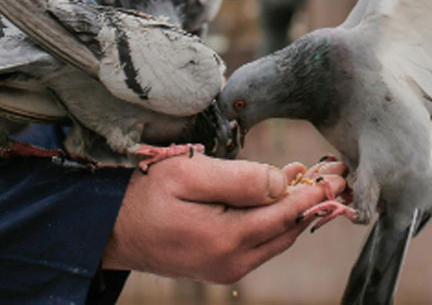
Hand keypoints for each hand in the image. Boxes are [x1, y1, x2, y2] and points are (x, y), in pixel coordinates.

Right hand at [102, 153, 346, 283]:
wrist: (108, 228)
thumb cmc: (142, 192)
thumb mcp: (186, 174)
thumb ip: (237, 179)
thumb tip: (282, 183)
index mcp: (227, 239)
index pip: (284, 216)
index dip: (311, 194)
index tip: (335, 176)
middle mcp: (232, 262)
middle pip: (285, 232)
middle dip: (309, 204)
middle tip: (332, 176)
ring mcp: (224, 268)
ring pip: (273, 240)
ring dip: (292, 212)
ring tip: (308, 181)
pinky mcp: (216, 266)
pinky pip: (256, 243)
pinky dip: (272, 222)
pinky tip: (274, 199)